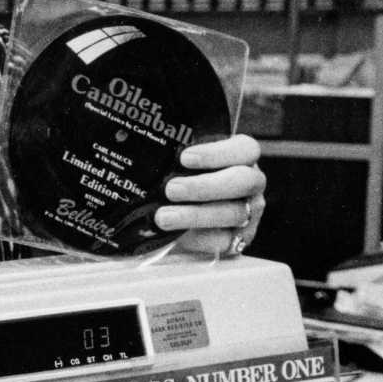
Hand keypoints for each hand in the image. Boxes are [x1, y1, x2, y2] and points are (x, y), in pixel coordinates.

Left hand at [154, 135, 266, 256]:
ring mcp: (249, 212)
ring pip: (234, 213)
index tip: (184, 158)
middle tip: (171, 189)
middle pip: (244, 181)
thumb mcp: (178, 161)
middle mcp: (251, 184)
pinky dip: (199, 239)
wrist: (179, 219)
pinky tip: (177, 237)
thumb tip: (131, 139)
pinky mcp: (238, 240)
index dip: (217, 153)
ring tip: (163, 216)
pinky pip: (225, 241)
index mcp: (241, 157)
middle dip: (205, 186)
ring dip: (196, 215)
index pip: (245, 149)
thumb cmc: (181, 179)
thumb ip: (171, 153)